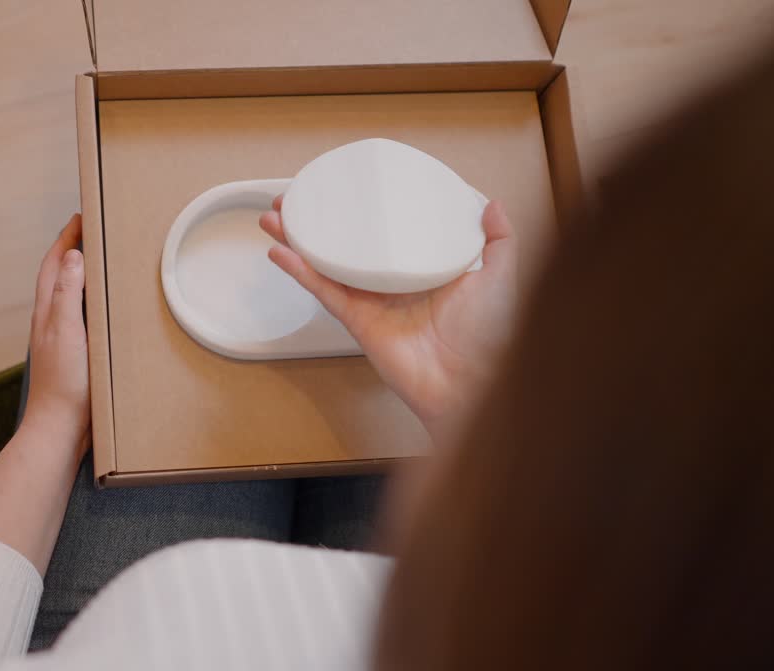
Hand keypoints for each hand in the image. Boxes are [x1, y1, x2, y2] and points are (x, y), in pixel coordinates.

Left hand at [22, 214, 90, 457]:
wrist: (59, 430)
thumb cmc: (63, 384)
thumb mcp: (66, 332)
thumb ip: (67, 294)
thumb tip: (71, 256)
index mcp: (47, 312)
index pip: (53, 264)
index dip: (65, 239)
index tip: (81, 217)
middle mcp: (50, 322)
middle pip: (59, 276)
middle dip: (73, 250)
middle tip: (94, 231)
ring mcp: (61, 339)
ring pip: (69, 296)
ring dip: (82, 275)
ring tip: (103, 261)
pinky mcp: (74, 356)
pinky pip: (81, 317)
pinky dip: (91, 302)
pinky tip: (107, 309)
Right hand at [260, 196, 517, 434]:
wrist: (471, 380)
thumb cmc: (488, 335)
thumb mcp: (499, 276)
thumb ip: (499, 240)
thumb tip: (492, 204)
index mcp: (421, 269)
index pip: (386, 233)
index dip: (362, 211)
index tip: (345, 187)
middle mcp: (391, 283)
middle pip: (344, 245)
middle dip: (316, 222)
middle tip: (294, 199)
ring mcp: (370, 301)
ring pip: (324, 264)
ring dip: (296, 241)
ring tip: (274, 217)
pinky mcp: (356, 320)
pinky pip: (323, 290)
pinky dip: (299, 271)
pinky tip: (280, 252)